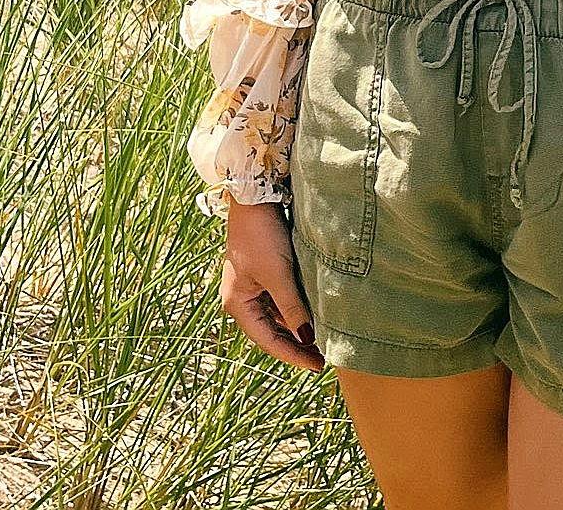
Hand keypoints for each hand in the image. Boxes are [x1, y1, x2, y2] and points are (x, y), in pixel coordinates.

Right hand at [220, 195, 325, 371]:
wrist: (254, 196)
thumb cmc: (261, 235)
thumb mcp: (278, 274)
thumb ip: (292, 308)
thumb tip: (307, 338)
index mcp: (237, 304)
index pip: (267, 341)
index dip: (293, 355)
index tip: (318, 366)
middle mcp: (242, 299)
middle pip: (271, 331)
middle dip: (296, 345)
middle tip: (324, 357)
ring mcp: (252, 285)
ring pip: (277, 316)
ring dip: (298, 327)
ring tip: (323, 338)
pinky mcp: (264, 272)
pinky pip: (280, 299)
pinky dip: (296, 309)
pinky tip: (314, 312)